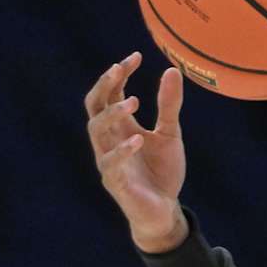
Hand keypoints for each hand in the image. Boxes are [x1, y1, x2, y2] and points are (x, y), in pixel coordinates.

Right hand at [84, 52, 187, 249]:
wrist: (164, 210)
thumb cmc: (162, 171)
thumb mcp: (170, 134)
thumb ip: (169, 106)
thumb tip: (172, 70)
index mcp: (120, 126)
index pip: (109, 93)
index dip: (118, 74)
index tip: (135, 57)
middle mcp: (109, 139)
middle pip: (94, 106)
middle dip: (104, 86)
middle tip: (119, 69)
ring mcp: (108, 159)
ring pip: (96, 130)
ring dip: (113, 114)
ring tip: (135, 102)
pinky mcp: (115, 182)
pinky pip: (111, 163)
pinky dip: (124, 149)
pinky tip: (139, 138)